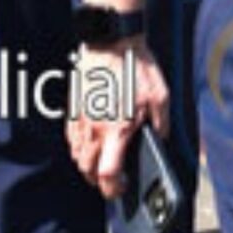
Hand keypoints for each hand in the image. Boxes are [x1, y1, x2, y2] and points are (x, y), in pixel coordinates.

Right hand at [66, 40, 165, 200]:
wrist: (112, 42)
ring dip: (88, 165)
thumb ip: (161, 123)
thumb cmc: (137, 67)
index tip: (120, 188)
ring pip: (77, 156)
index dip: (112, 189)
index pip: (108, 175)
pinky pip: (71, 139)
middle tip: (112, 179)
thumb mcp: (161, 96)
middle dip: (99, 181)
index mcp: (117, 130)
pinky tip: (90, 143)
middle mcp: (95, 130)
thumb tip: (161, 138)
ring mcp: (81, 120)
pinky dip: (79, 148)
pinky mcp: (73, 109)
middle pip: (88, 171)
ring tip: (102, 162)